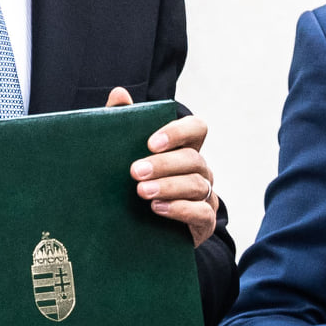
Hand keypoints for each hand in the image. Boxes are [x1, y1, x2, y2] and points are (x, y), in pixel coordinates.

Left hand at [107, 87, 218, 246]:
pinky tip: (158, 209)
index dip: (178, 132)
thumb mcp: (125, 155)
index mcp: (185, 148)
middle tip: (135, 171)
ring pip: (197, 185)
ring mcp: (205, 195)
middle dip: (163, 164)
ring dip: (168, 186)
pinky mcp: (204, 221)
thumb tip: (119, 93)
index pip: (196, 129)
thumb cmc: (135, 185)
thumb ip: (123, 123)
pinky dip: (180, 210)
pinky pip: (201, 212)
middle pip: (193, 158)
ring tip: (142, 192)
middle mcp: (200, 169)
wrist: (139, 232)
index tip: (150, 142)